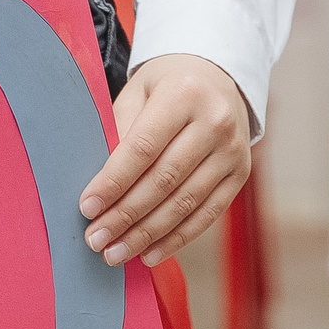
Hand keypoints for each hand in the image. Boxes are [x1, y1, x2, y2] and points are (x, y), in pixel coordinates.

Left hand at [79, 52, 251, 268]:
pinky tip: (150, 253)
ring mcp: (232, 151)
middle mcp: (214, 122)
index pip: (143, 147)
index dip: (113, 182)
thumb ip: (121, 130)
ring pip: (185, 203)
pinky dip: (176, 238)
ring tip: (116, 253)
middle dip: (125, 216)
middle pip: (164, 180)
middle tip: (96, 239)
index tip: (87, 208)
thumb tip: (100, 185)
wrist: (217, 75)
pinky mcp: (240, 174)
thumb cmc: (167, 85)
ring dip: (147, 235)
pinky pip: (206, 214)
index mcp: (183, 94)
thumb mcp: (139, 92)